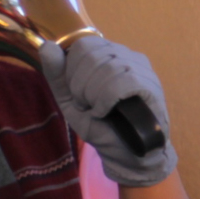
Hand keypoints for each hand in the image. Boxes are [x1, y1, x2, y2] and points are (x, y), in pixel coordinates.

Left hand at [39, 35, 175, 185]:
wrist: (125, 154)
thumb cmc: (100, 125)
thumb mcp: (69, 99)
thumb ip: (56, 74)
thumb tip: (47, 45)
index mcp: (108, 54)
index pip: (83, 44)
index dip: (72, 70)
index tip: (77, 94)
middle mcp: (127, 55)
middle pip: (91, 52)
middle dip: (79, 84)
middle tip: (86, 105)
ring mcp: (142, 69)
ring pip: (107, 66)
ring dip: (92, 93)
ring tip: (97, 110)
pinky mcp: (152, 86)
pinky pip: (123, 81)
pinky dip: (106, 99)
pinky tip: (105, 112)